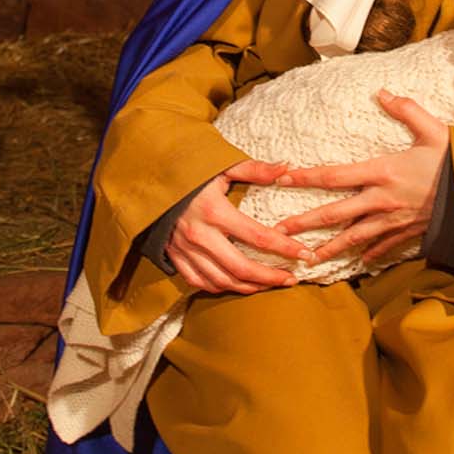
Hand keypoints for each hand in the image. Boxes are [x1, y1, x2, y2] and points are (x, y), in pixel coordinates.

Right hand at [164, 163, 309, 293]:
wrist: (149, 182)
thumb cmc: (190, 173)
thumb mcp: (221, 166)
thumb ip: (255, 170)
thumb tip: (287, 168)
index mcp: (214, 211)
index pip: (258, 236)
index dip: (285, 248)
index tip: (304, 254)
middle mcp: (200, 235)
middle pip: (241, 268)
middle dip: (270, 277)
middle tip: (291, 279)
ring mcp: (185, 250)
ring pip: (223, 281)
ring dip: (249, 286)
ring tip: (269, 284)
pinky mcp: (175, 258)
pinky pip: (201, 283)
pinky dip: (223, 287)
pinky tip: (239, 284)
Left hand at [269, 92, 448, 267]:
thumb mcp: (434, 130)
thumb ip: (406, 110)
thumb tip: (383, 91)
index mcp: (383, 172)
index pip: (335, 175)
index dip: (307, 177)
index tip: (283, 179)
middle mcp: (382, 200)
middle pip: (335, 214)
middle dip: (305, 223)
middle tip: (279, 232)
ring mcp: (394, 220)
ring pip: (354, 237)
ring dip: (329, 248)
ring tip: (307, 257)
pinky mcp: (410, 232)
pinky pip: (384, 246)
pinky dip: (370, 253)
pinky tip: (359, 261)